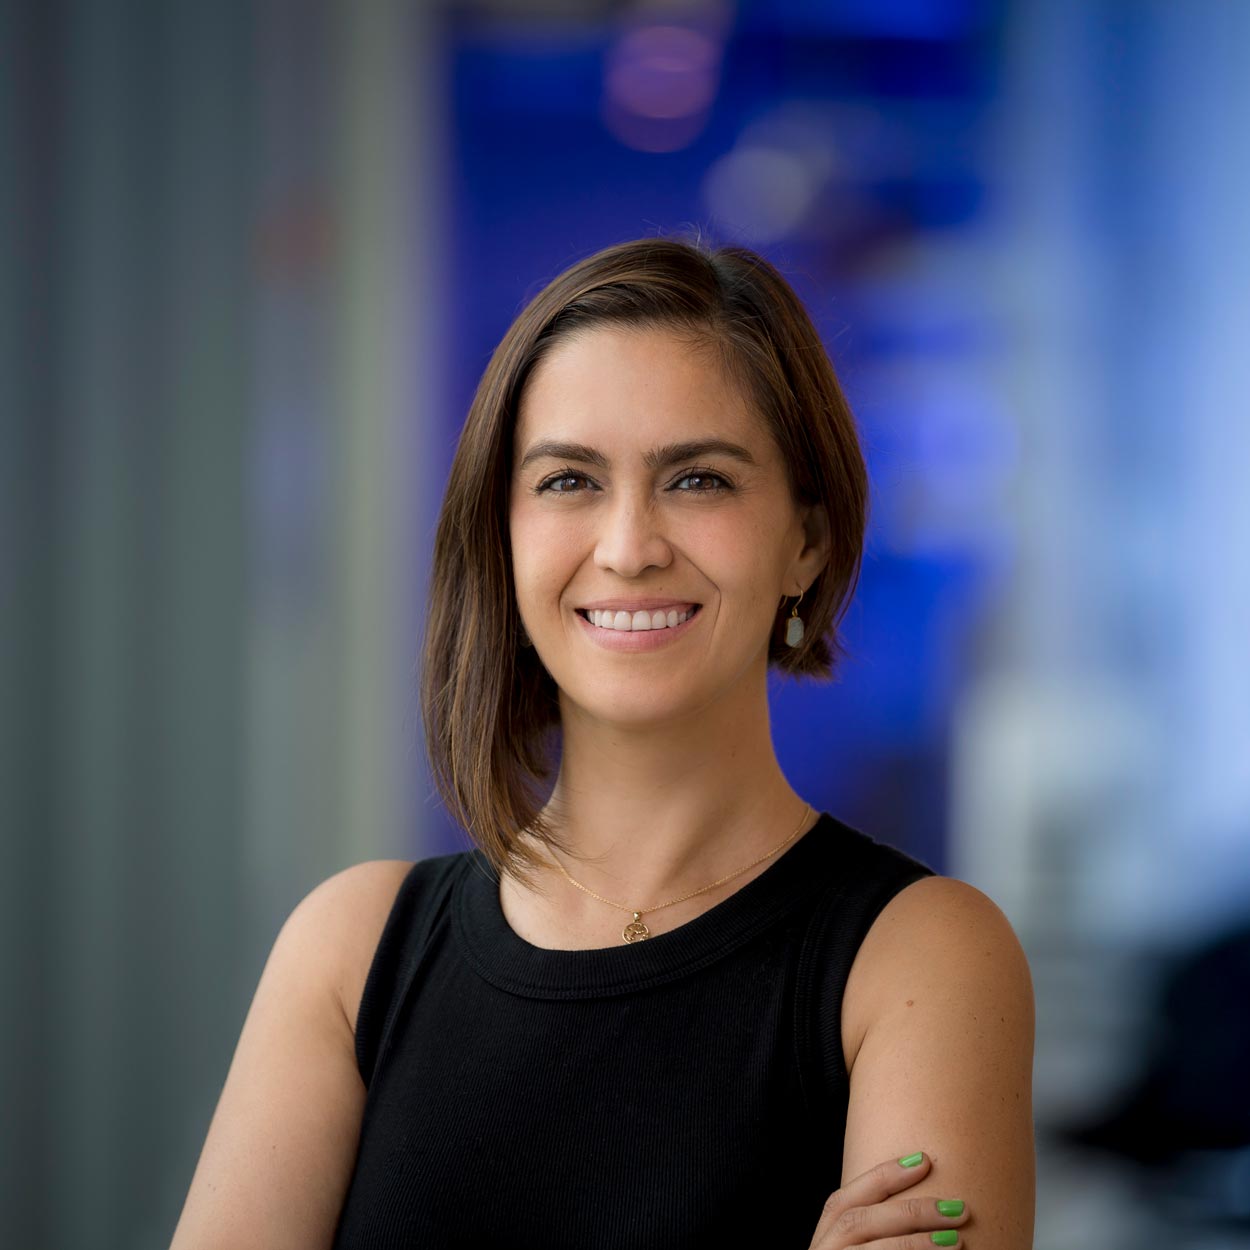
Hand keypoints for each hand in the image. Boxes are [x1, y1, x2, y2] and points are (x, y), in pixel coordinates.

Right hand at [807, 1152, 969, 1247]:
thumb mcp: (862, 1246)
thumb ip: (881, 1229)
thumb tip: (933, 1211)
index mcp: (824, 1239)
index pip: (845, 1200)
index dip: (882, 1175)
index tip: (924, 1159)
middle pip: (860, 1220)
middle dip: (910, 1211)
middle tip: (958, 1208)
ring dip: (916, 1244)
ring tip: (957, 1240)